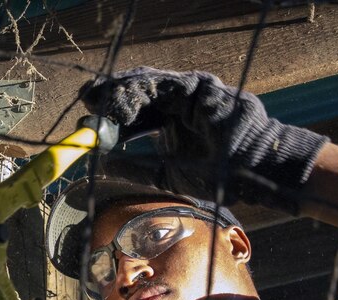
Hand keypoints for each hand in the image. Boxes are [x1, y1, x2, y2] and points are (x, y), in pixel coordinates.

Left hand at [81, 67, 327, 212]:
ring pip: (147, 84)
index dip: (113, 113)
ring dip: (120, 92)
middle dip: (111, 95)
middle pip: (139, 91)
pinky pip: (162, 84)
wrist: (251, 171)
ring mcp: (190, 90)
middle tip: (86, 101)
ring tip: (97, 102)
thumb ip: (137, 168)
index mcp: (174, 120)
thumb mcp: (167, 175)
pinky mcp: (198, 86)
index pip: (138, 110)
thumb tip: (104, 165)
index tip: (90, 118)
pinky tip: (120, 105)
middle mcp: (180, 101)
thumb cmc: (218, 176)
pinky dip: (138, 92)